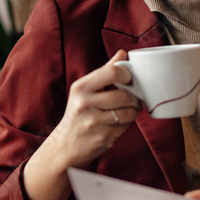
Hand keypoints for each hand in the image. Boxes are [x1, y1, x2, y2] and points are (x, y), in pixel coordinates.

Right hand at [22, 50, 141, 199]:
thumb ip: (105, 71)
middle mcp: (85, 103)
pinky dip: (127, 125)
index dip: (127, 76)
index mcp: (81, 87)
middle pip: (124, 95)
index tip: (128, 81)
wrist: (65, 145)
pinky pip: (126, 127)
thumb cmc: (78, 113)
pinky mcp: (103, 137)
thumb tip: (122, 53)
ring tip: (126, 112)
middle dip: (134, 98)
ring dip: (133, 112)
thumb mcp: (85, 90)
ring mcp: (94, 122)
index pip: (113, 72)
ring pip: (129, 112)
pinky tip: (117, 124)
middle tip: (132, 100)